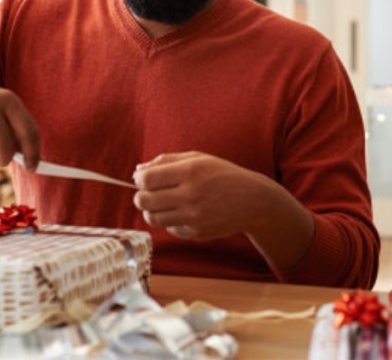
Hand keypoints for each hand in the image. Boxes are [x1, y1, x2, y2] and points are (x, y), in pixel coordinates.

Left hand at [132, 152, 275, 239]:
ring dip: (152, 210)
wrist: (253, 201)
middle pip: (144, 200)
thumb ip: (166, 161)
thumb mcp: (198, 158)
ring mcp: (194, 217)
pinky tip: (183, 212)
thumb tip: (137, 171)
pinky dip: (171, 221)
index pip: (146, 179)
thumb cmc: (223, 175)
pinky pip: (169, 229)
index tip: (143, 179)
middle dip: (141, 196)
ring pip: (152, 218)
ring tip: (163, 203)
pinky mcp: (196, 233)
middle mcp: (191, 195)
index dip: (139, 179)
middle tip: (148, 193)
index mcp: (190, 172)